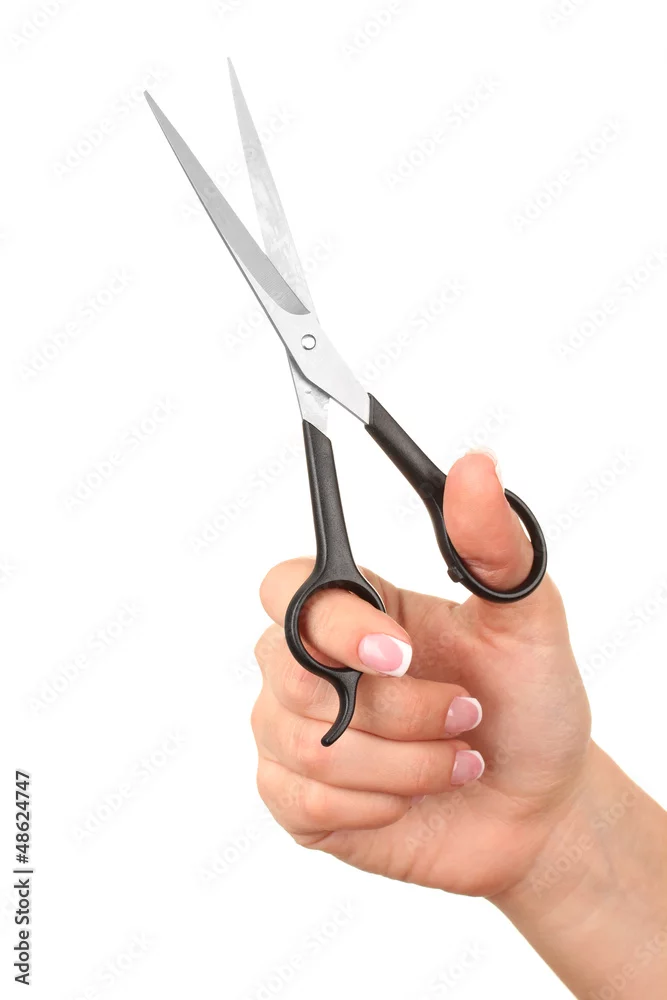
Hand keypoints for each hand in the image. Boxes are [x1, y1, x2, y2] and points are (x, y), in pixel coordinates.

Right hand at [251, 451, 591, 896]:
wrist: (537, 809)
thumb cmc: (528, 706)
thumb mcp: (527, 622)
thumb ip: (497, 545)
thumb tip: (475, 466)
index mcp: (355, 609)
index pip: (286, 586)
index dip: (334, 622)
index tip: (401, 652)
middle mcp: (312, 664)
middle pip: (296, 673)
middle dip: (398, 709)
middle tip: (464, 712)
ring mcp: (295, 731)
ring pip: (311, 746)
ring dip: (405, 763)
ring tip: (454, 758)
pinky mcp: (295, 797)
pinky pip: (305, 799)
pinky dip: (378, 805)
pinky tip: (414, 799)